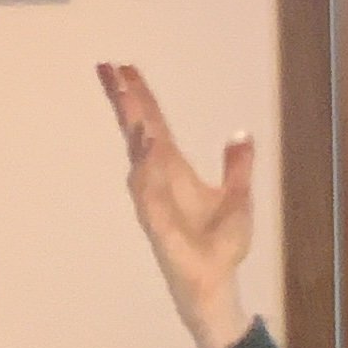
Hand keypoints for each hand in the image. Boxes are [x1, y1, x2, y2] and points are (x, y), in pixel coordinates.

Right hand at [98, 63, 255, 347]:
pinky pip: (147, 188)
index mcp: (175, 169)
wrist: (217, 280)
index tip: (124, 67)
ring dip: (132, 125)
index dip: (141, 96)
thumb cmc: (223, 245)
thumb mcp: (239, 196)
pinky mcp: (156, 221)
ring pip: (137, 154)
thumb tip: (242, 133)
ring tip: (125, 95)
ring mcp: (153, 198)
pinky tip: (148, 142)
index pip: (154, 124)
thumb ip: (237, 165)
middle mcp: (158, 178)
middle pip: (136, 131)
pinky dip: (146, 164)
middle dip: (122, 100)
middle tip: (105, 67)